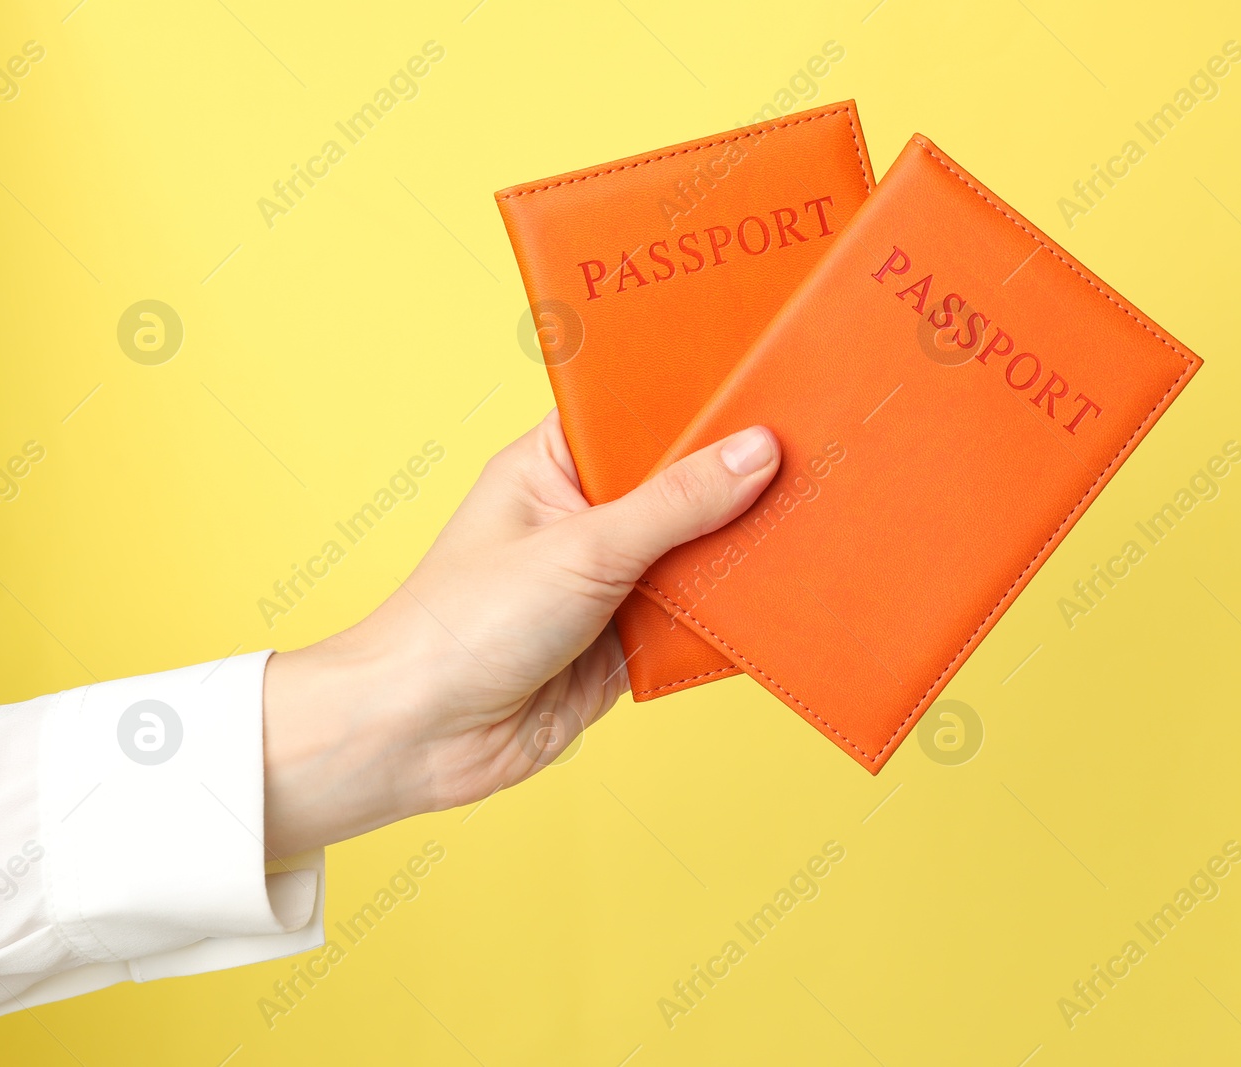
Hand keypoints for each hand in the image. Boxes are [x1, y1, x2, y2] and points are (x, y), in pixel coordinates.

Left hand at [259, 411, 779, 854]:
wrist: (422, 738)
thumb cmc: (465, 624)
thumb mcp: (581, 548)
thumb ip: (674, 504)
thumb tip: (756, 453)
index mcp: (554, 466)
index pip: (640, 417)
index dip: (701, 404)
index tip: (771, 387)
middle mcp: (584, 518)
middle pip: (680, 487)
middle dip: (737, 481)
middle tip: (817, 453)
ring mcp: (608, 581)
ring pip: (695, 554)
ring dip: (739, 551)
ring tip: (818, 518)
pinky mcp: (626, 643)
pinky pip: (695, 618)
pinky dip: (731, 615)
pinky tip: (785, 595)